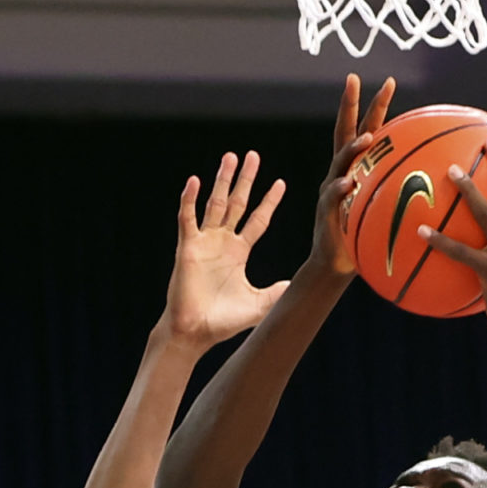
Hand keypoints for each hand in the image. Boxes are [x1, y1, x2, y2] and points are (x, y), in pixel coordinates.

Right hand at [166, 152, 287, 348]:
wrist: (195, 332)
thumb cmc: (223, 321)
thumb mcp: (259, 305)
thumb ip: (277, 292)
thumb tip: (299, 284)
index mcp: (239, 252)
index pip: (257, 220)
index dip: (269, 202)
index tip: (280, 182)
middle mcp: (222, 242)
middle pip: (237, 203)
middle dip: (245, 180)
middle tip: (253, 155)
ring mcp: (204, 242)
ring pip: (215, 204)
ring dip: (222, 180)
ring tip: (230, 157)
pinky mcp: (187, 247)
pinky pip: (187, 218)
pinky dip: (190, 199)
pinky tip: (195, 181)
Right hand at [309, 74, 393, 276]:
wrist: (338, 264)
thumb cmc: (369, 237)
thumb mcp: (391, 211)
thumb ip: (410, 194)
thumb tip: (448, 183)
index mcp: (359, 167)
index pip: (369, 129)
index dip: (377, 105)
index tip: (390, 81)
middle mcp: (342, 170)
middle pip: (345, 130)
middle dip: (348, 103)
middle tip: (352, 78)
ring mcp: (331, 187)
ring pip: (340, 159)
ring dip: (353, 148)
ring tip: (367, 139)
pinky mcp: (326, 210)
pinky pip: (332, 196)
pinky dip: (340, 187)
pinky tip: (349, 183)